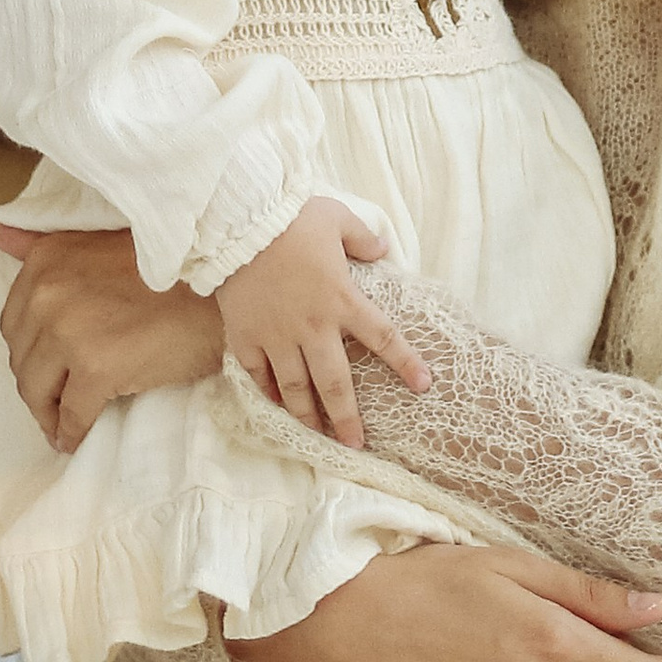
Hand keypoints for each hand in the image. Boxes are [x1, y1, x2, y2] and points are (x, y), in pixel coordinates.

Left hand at [0, 225, 224, 451]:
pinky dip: (70, 432)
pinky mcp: (95, 369)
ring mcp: (69, 332)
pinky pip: (72, 414)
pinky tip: (76, 438)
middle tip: (56, 398)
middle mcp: (48, 292)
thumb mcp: (98, 242)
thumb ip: (44, 244)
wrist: (226, 287)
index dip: (30, 350)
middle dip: (37, 383)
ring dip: (48, 412)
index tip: (48, 366)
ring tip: (62, 422)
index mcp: (47, 260)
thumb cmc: (171, 267)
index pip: (14, 321)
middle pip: (21, 358)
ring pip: (38, 390)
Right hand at [214, 197, 430, 449]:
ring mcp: (277, 335)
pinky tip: (277, 404)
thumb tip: (382, 249)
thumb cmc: (291, 218)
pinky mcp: (246, 335)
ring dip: (308, 415)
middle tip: (356, 444)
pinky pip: (259, 372)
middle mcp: (312, 326)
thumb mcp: (337, 218)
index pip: (382, 338)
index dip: (405, 363)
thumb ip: (363, 238)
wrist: (238, 222)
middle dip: (346, 418)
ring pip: (295, 387)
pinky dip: (268, 391)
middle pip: (334, 383)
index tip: (423, 384)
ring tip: (317, 435)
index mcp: (342, 299)